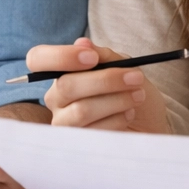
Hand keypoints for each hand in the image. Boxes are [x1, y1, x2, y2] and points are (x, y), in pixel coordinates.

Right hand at [27, 37, 169, 133]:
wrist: (151, 125)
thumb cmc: (133, 93)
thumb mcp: (125, 66)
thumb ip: (104, 56)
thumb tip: (82, 43)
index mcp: (62, 73)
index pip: (38, 59)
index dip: (60, 56)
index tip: (91, 57)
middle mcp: (56, 99)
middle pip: (65, 86)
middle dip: (104, 80)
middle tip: (135, 77)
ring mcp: (64, 124)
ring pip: (81, 110)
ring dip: (116, 100)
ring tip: (138, 96)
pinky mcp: (78, 145)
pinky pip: (93, 131)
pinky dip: (117, 119)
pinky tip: (129, 115)